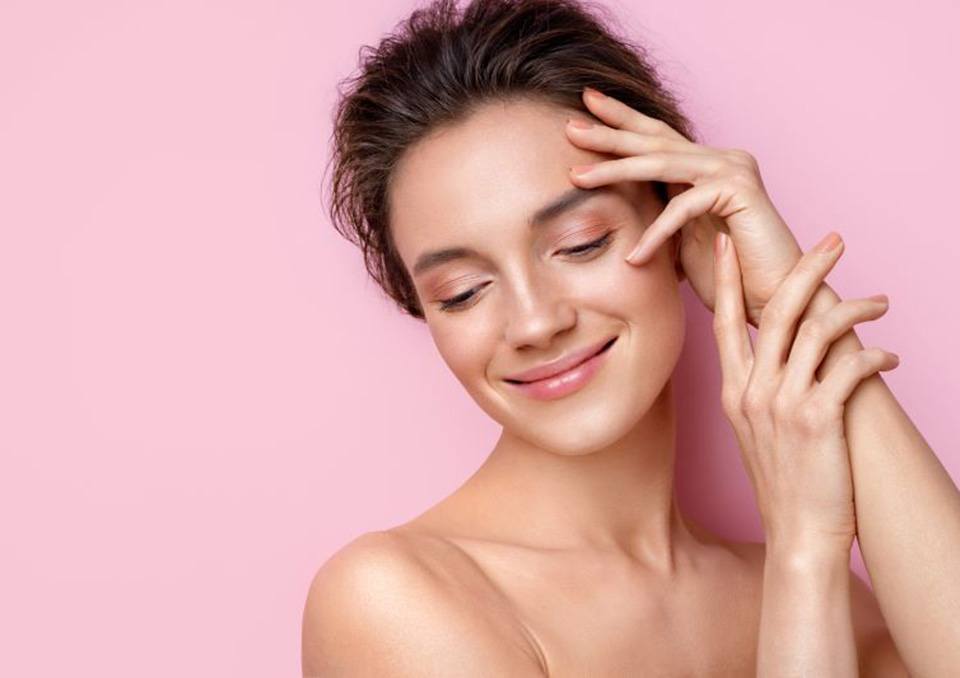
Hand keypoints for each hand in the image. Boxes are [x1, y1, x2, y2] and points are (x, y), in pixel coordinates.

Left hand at [565, 87, 803, 326]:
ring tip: (577, 177)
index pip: (656, 138)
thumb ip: (656, 216)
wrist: (775, 300)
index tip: (583, 111)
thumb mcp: (679, 241)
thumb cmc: (729, 276)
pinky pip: (683, 207)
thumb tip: (616, 208)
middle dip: (609, 133)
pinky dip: (655, 234)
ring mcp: (733, 169)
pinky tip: (634, 258)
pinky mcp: (740, 190)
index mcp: (705, 167)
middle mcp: (722, 159)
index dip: (621, 123)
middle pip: (655, 141)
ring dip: (616, 170)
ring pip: (662, 164)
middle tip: (570, 126)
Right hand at [712, 229, 898, 552]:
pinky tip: (889, 356)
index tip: (728, 244)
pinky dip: (875, 355)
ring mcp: (782, 404)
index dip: (726, 279)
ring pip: (818, 330)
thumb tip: (784, 353)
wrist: (797, 534)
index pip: (723, 321)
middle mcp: (752, 391)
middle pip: (777, 310)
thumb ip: (761, 388)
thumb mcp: (755, 431)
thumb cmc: (784, 483)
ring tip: (881, 303)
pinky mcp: (818, 419)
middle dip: (806, 268)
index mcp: (733, 391)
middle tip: (834, 241)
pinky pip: (849, 367)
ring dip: (856, 308)